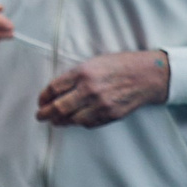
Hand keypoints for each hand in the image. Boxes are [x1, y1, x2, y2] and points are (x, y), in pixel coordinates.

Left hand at [37, 51, 169, 127]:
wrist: (146, 76)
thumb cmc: (118, 65)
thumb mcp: (92, 63)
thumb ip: (74, 76)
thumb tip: (56, 91)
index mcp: (82, 72)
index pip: (54, 88)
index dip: (44, 97)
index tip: (40, 102)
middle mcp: (90, 89)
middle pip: (60, 107)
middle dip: (46, 114)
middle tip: (40, 117)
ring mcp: (101, 104)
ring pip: (73, 119)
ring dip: (61, 121)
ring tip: (55, 121)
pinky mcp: (111, 115)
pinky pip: (89, 123)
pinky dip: (79, 123)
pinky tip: (74, 121)